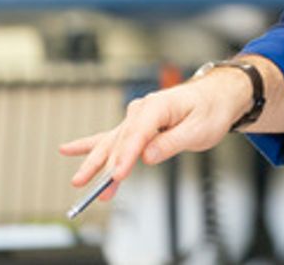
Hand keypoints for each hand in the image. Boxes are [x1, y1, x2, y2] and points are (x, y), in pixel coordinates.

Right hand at [58, 70, 251, 201]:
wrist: (215, 96)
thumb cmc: (210, 110)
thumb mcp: (200, 129)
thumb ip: (172, 142)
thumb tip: (148, 156)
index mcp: (158, 105)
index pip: (138, 134)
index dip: (126, 156)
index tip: (117, 175)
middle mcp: (142, 109)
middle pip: (120, 140)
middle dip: (105, 165)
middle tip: (93, 188)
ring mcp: (137, 117)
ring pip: (112, 143)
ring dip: (96, 163)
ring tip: (78, 181)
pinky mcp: (136, 127)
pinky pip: (110, 137)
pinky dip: (90, 144)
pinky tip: (67, 149)